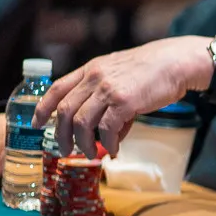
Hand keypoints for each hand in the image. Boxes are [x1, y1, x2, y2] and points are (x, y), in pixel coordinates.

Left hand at [32, 36, 213, 157]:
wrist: (177, 62)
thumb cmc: (154, 70)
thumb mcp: (121, 75)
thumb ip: (108, 98)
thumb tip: (109, 133)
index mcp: (91, 69)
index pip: (57, 88)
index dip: (42, 108)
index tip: (37, 123)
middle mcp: (95, 78)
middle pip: (64, 111)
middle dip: (61, 135)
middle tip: (65, 150)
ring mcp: (108, 90)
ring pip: (81, 123)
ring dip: (84, 144)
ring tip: (91, 154)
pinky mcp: (125, 102)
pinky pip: (107, 129)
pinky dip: (108, 143)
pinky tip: (114, 149)